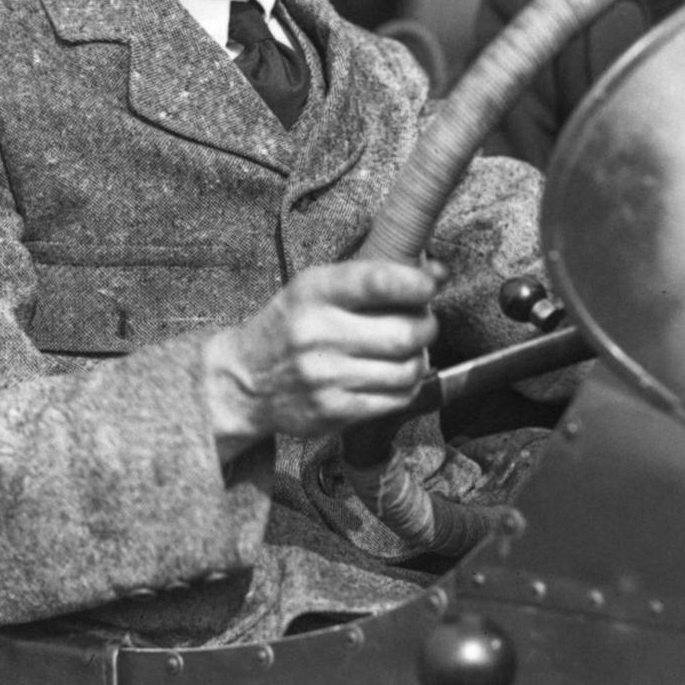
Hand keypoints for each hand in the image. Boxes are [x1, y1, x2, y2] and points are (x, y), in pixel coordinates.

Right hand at [204, 259, 443, 460]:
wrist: (244, 382)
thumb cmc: (291, 326)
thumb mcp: (316, 289)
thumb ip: (373, 278)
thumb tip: (439, 274)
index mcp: (314, 292)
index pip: (378, 282)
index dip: (417, 283)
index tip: (430, 284)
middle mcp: (317, 333)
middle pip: (405, 333)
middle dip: (426, 326)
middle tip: (422, 323)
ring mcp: (325, 377)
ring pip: (407, 370)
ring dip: (419, 359)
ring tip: (407, 351)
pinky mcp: (333, 411)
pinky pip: (396, 400)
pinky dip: (407, 386)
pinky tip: (394, 376)